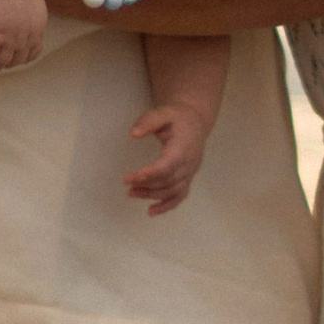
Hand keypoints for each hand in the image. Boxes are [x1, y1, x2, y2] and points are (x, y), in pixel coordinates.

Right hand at [0, 0, 48, 80]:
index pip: (31, 54)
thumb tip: (22, 21)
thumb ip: (28, 18)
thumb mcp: (31, 4)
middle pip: (14, 61)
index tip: (11, 60)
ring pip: (0, 63)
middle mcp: (26, 39)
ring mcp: (10, 39)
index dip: (20, 60)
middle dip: (3, 66)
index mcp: (37, 31)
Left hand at [125, 98, 210, 216]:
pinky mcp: (188, 178)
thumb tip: (133, 134)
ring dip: (152, 195)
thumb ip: (148, 121)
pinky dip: (166, 206)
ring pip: (173, 190)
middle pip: (168, 181)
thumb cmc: (177, 117)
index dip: (148, 174)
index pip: (166, 166)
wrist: (195, 122)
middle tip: (128, 186)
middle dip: (147, 186)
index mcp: (184, 147)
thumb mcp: (163, 112)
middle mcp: (189, 163)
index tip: (128, 178)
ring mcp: (190, 172)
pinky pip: (179, 196)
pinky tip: (151, 211)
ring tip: (132, 193)